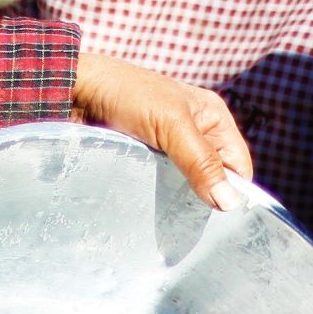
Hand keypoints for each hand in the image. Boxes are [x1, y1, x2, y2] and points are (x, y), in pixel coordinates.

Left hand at [72, 50, 253, 210]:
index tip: (220, 219)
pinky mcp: (143, 160)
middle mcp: (195, 134)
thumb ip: (201, 162)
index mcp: (213, 118)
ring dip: (178, 202)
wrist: (74, 90)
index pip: (238, 165)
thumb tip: (230, 203)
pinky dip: (157, 199)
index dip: (234, 191)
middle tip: (191, 223)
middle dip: (205, 199)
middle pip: (213, 179)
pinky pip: (160, 187)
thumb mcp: (171, 125)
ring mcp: (168, 148)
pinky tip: (151, 212)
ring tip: (170, 221)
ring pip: (186, 186)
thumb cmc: (127, 94)